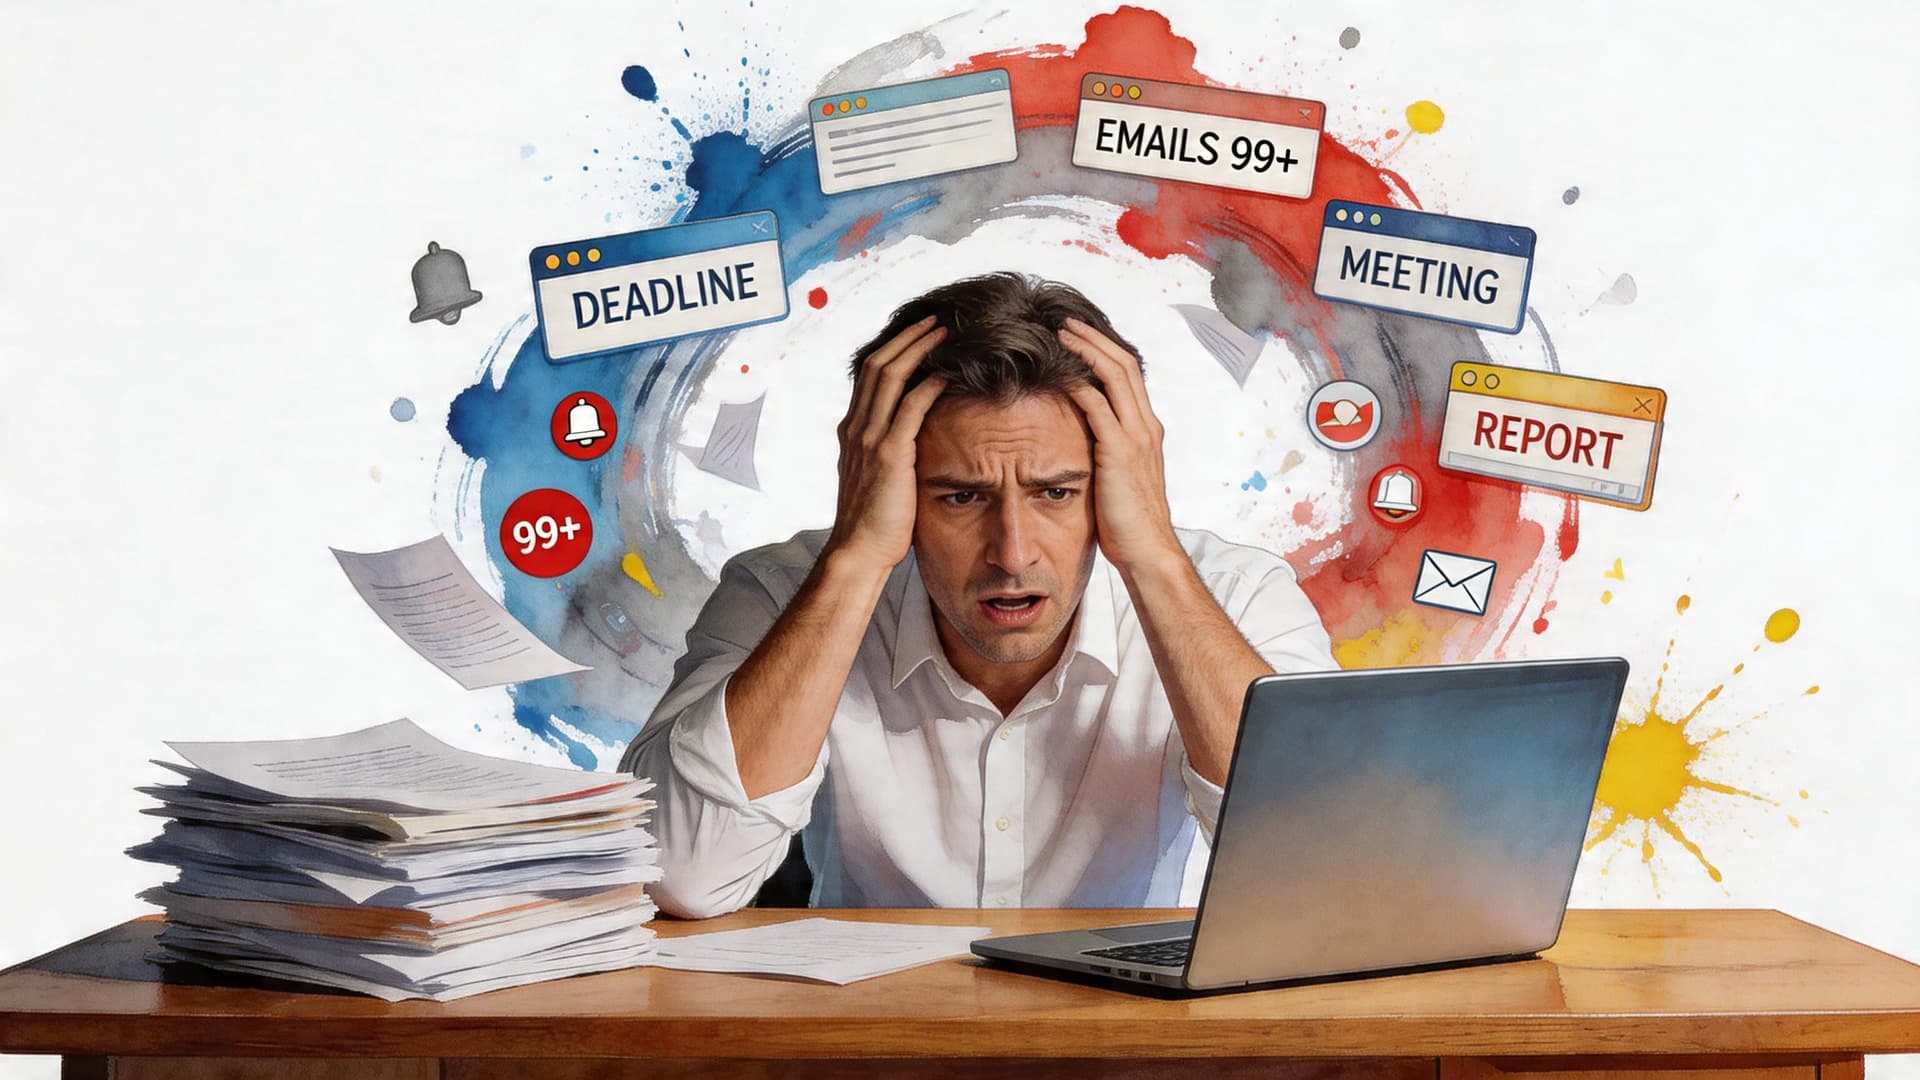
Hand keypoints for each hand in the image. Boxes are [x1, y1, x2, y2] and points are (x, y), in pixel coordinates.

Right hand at [824, 316, 948, 573]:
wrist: (858, 552)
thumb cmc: (875, 522)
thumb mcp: (876, 477)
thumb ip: (889, 452)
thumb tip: (914, 438)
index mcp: (852, 430)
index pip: (870, 374)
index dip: (893, 348)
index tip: (918, 333)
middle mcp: (856, 427)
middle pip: (877, 364)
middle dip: (907, 337)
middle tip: (935, 320)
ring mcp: (869, 439)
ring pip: (890, 376)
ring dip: (918, 349)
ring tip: (944, 332)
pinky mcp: (888, 455)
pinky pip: (910, 407)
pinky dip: (928, 384)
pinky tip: (947, 372)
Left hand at [1058, 317, 1182, 573]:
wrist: (1148, 550)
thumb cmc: (1129, 522)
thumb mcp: (1119, 477)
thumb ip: (1106, 451)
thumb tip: (1080, 439)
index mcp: (1147, 430)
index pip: (1129, 375)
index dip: (1105, 350)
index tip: (1080, 336)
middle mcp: (1146, 426)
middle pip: (1124, 364)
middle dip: (1094, 338)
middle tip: (1066, 323)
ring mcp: (1136, 437)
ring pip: (1114, 375)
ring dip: (1086, 350)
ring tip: (1060, 334)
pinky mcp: (1119, 451)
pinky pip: (1098, 406)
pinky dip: (1079, 384)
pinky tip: (1060, 374)